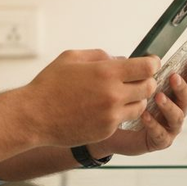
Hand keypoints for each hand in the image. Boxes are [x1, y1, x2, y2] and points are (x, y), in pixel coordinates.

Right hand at [22, 50, 158, 148]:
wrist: (34, 116)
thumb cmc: (49, 85)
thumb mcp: (71, 57)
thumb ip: (99, 55)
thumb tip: (119, 60)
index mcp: (106, 72)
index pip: (147, 67)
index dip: (152, 63)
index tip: (150, 63)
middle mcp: (113, 94)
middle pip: (149, 87)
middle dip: (146, 81)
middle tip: (137, 79)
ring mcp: (111, 115)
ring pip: (141, 106)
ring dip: (135, 99)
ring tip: (120, 94)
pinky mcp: (107, 130)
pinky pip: (124, 119)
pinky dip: (119, 113)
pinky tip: (104, 108)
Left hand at [91, 60, 186, 156]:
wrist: (112, 126)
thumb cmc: (127, 100)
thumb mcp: (134, 82)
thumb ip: (142, 71)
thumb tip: (144, 58)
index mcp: (174, 91)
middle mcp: (177, 108)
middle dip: (182, 87)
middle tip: (173, 77)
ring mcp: (170, 125)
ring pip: (177, 116)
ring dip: (169, 105)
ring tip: (158, 96)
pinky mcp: (160, 140)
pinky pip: (161, 134)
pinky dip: (154, 124)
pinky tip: (144, 116)